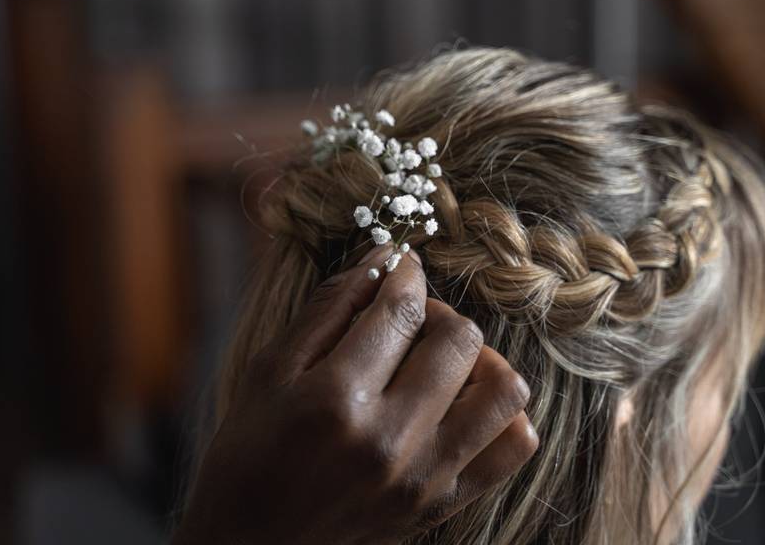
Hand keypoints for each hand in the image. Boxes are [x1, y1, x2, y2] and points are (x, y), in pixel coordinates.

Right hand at [173, 247, 537, 544]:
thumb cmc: (249, 452)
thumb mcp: (271, 370)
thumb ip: (329, 309)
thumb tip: (383, 259)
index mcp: (336, 400)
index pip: (402, 309)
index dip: (406, 273)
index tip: (401, 266)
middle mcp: (389, 441)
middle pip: (460, 339)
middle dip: (437, 311)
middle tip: (410, 319)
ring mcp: (424, 479)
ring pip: (503, 388)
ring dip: (478, 358)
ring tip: (443, 361)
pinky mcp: (442, 505)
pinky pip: (515, 446)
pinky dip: (503, 414)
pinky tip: (464, 403)